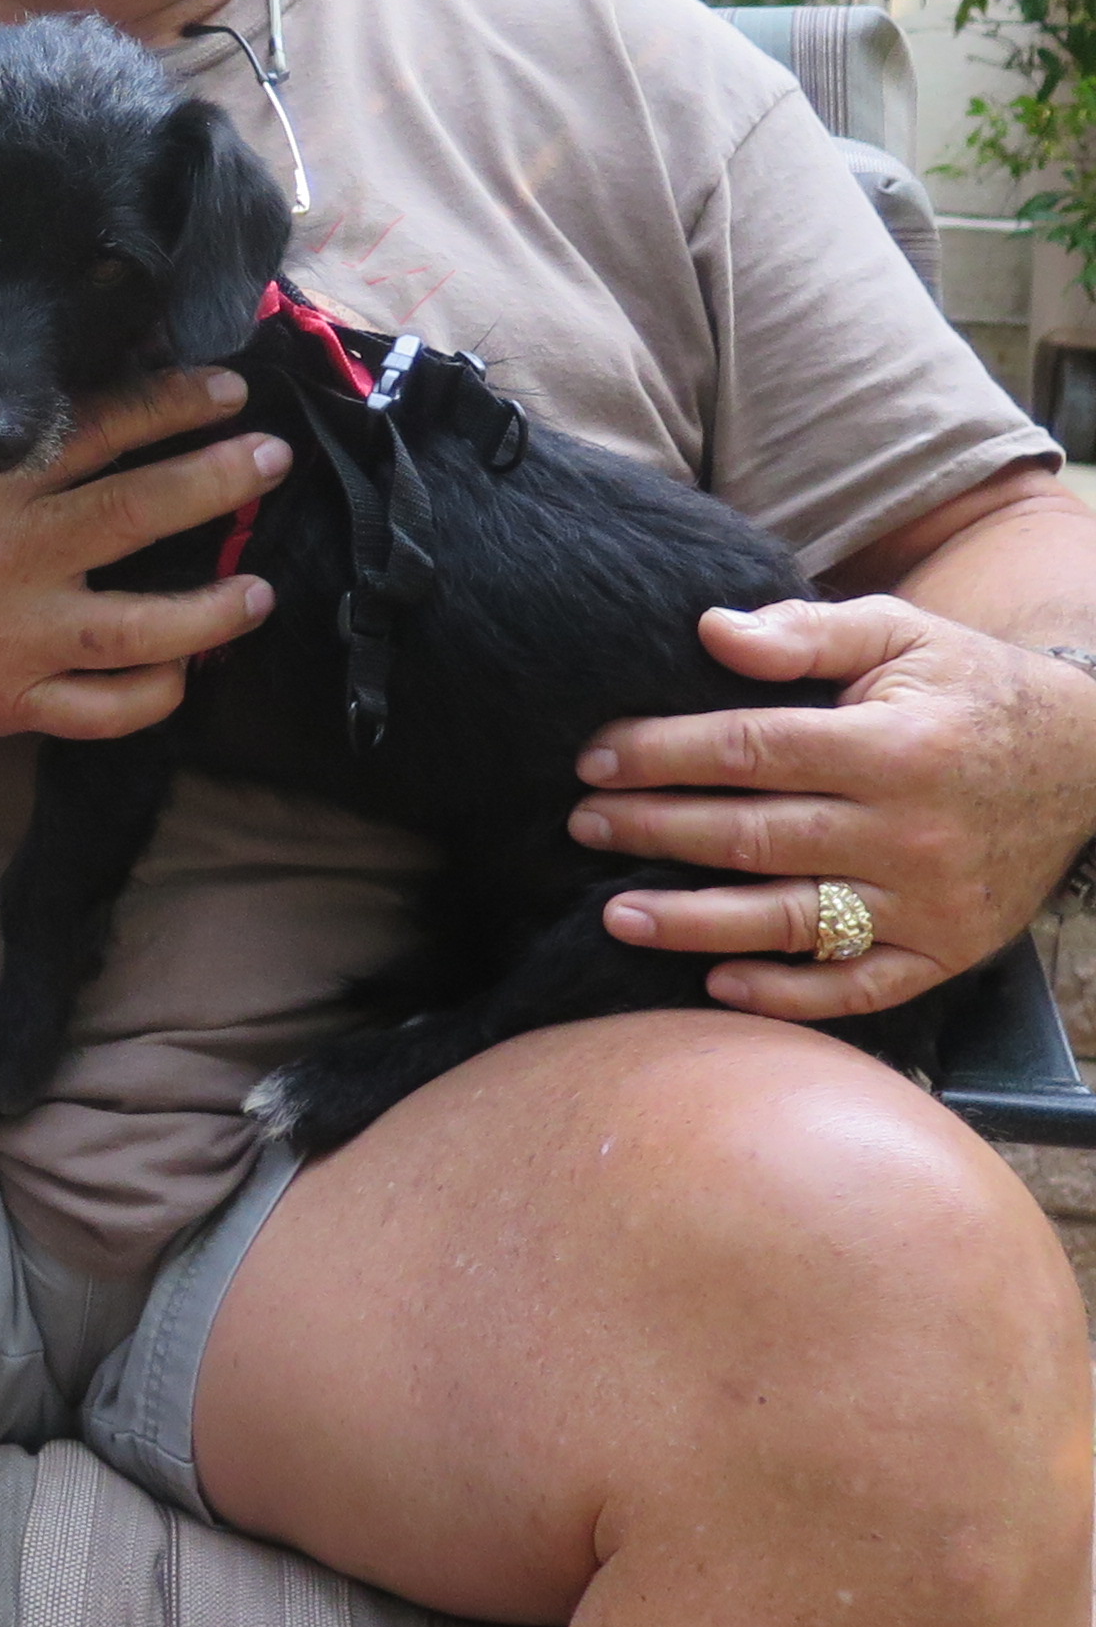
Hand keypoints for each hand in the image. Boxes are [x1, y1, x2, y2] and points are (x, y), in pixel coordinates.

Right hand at [0, 366, 285, 741]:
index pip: (99, 429)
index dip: (172, 405)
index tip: (226, 393)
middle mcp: (11, 558)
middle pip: (141, 513)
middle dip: (219, 480)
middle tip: (271, 460)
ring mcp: (17, 638)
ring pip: (142, 628)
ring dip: (215, 608)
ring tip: (261, 590)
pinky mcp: (13, 702)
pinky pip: (102, 710)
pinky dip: (153, 695)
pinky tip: (186, 673)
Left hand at [566, 596, 1095, 1018]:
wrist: (1089, 758)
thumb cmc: (968, 687)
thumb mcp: (901, 632)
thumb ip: (805, 631)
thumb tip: (711, 631)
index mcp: (891, 745)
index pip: (750, 750)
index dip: (662, 754)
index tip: (593, 758)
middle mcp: (909, 830)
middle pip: (755, 836)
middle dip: (656, 831)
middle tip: (581, 826)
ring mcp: (929, 900)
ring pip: (792, 920)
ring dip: (695, 923)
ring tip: (615, 914)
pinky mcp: (947, 951)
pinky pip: (859, 987)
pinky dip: (788, 995)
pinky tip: (717, 985)